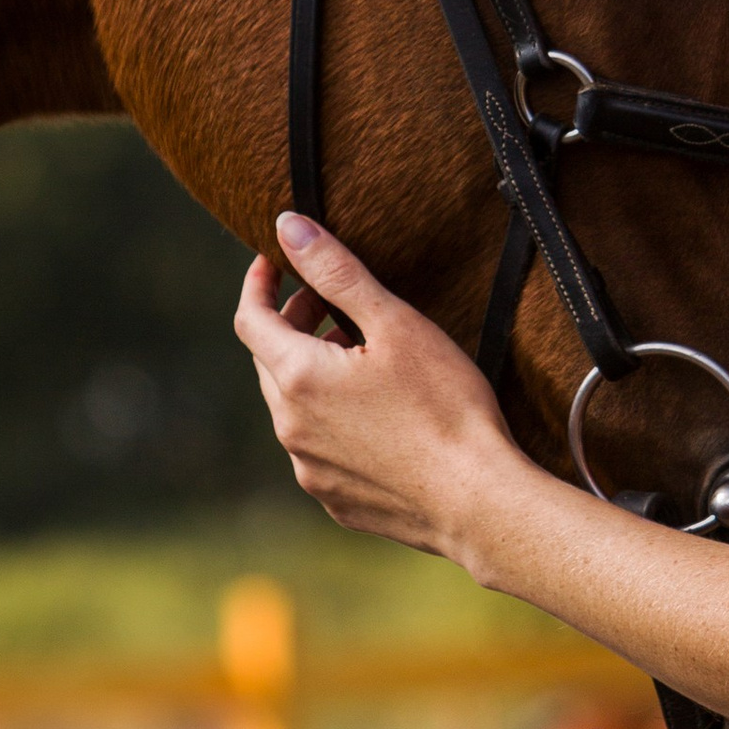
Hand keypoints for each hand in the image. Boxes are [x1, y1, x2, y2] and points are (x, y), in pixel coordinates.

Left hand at [233, 213, 517, 554]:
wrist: (478, 501)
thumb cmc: (444, 406)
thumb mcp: (394, 324)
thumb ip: (336, 272)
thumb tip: (287, 227)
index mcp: (298, 379)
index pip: (249, 320)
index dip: (259, 284)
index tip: (277, 262)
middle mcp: (291, 429)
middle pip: (269, 362)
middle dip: (292, 325)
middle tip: (333, 304)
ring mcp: (310, 470)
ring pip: (293, 407)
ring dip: (313, 373)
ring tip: (363, 356)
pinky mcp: (335, 499)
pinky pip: (317, 448)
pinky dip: (332, 418)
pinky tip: (377, 413)